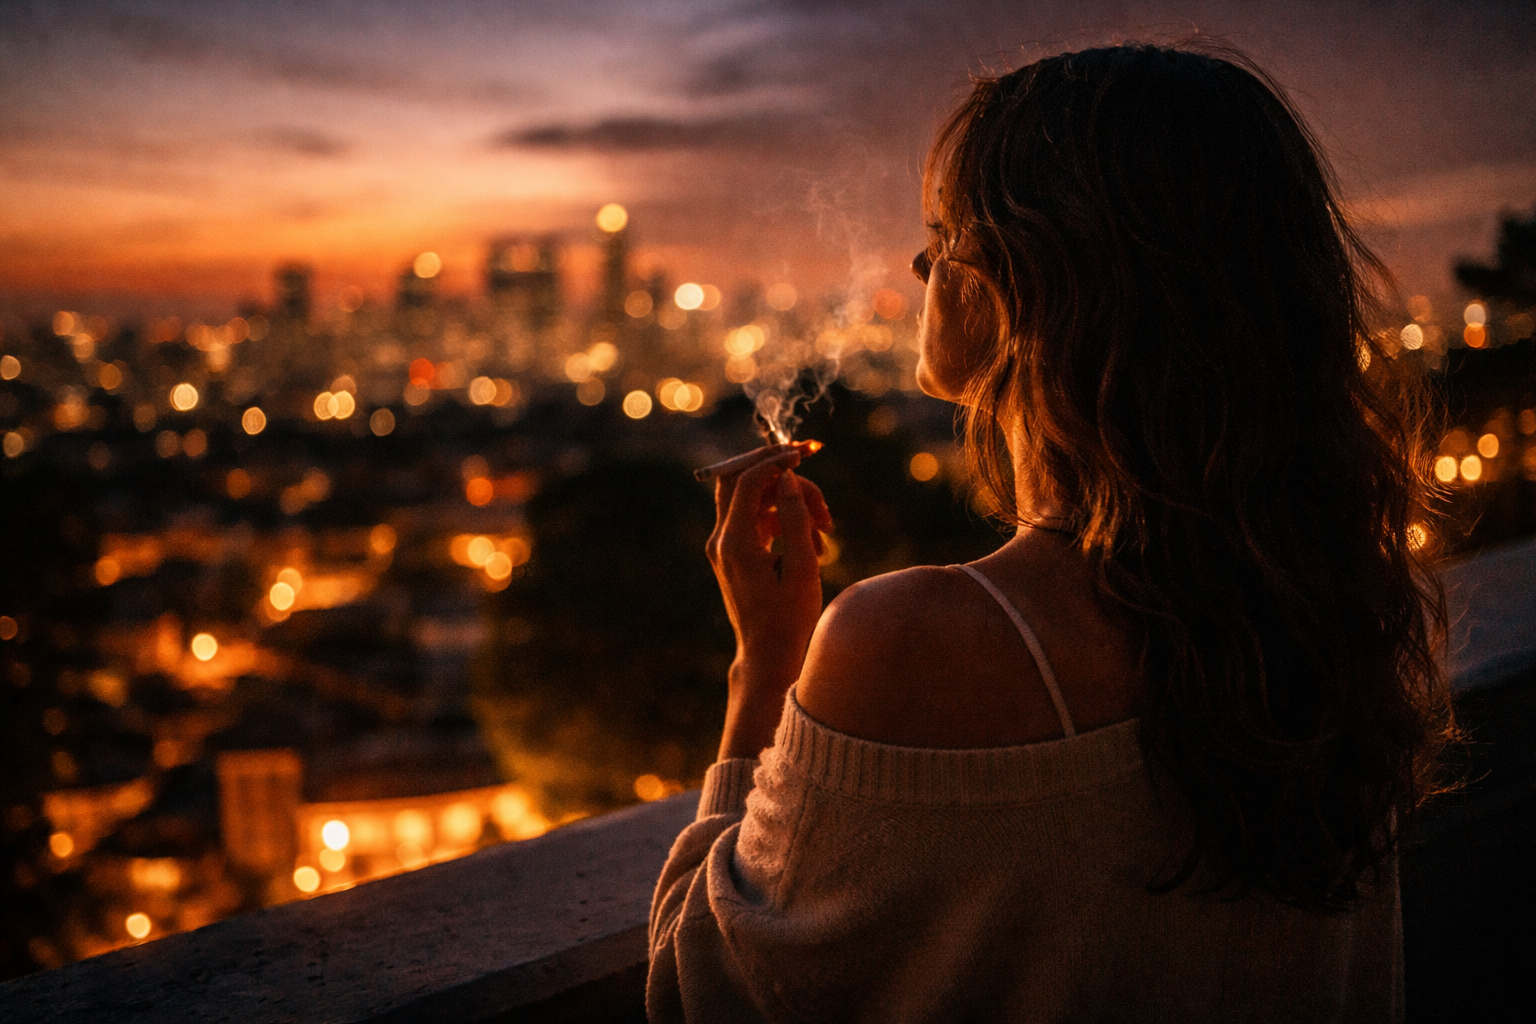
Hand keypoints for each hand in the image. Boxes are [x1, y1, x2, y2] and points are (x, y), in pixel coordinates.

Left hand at [706, 446, 832, 757]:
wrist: (769, 656)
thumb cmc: (790, 619)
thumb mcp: (802, 567)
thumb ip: (794, 517)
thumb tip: (787, 477)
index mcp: (734, 542)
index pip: (746, 480)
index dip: (776, 460)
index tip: (807, 453)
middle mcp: (721, 540)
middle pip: (741, 481)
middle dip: (781, 475)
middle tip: (817, 486)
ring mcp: (725, 546)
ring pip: (756, 501)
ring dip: (791, 504)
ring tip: (827, 531)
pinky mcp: (735, 553)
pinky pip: (759, 520)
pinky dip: (786, 522)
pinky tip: (817, 546)